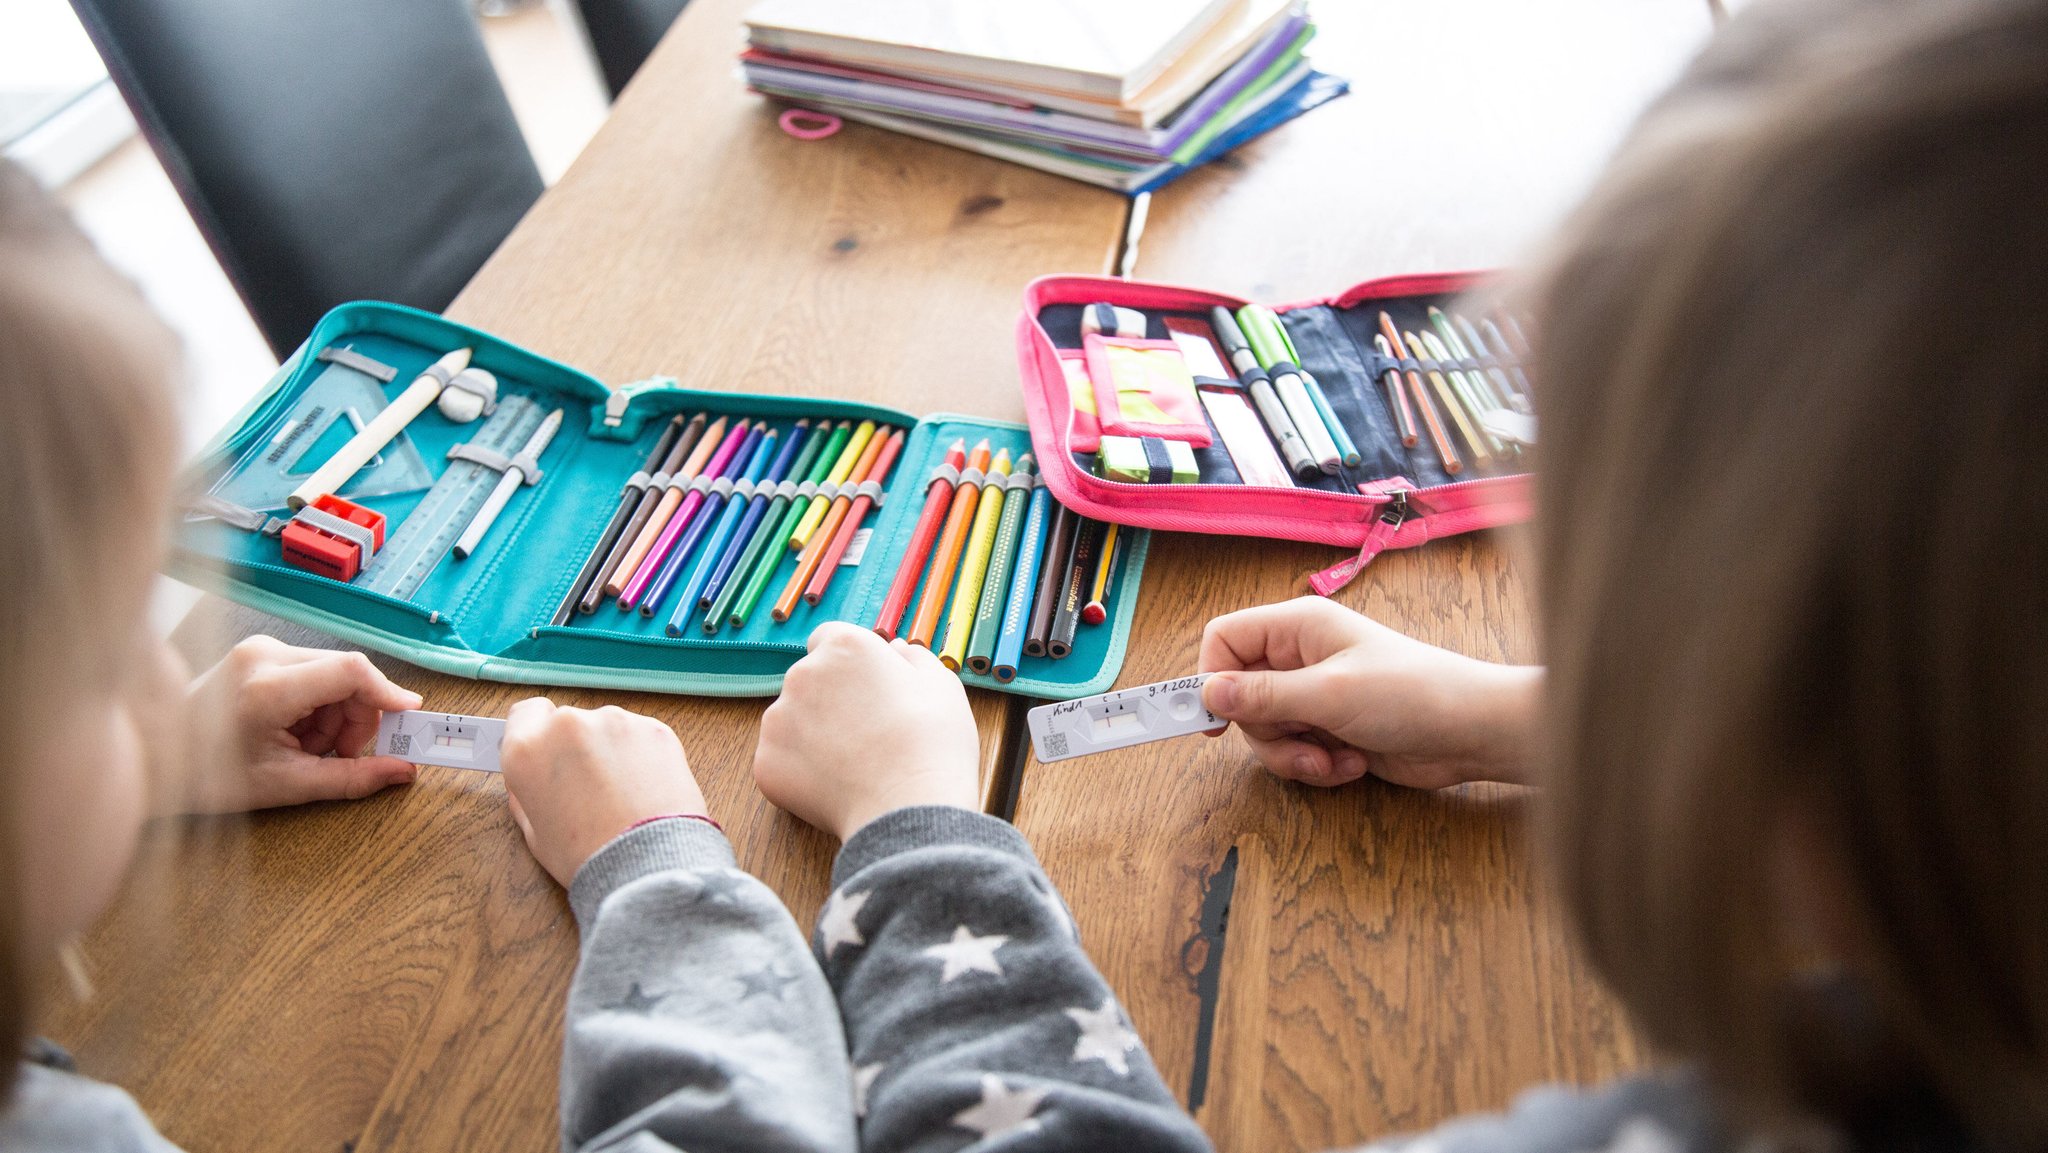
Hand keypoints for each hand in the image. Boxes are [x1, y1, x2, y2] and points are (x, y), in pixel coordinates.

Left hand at [173, 636, 424, 814]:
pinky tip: (295, 729)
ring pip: (334, 673)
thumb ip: (351, 778)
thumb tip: (402, 773)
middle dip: (356, 716)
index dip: (388, 693)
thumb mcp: (285, 785)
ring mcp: (260, 649)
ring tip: (306, 746)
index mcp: (267, 689)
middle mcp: (264, 656)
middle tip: (339, 754)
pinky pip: (314, 671)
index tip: (408, 718)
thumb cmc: (208, 775)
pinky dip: (318, 704)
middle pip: (348, 673)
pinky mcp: (260, 651)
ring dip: (336, 713)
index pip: (351, 672)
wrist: (155, 757)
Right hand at [500, 699, 706, 886]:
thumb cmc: (588, 856)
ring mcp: (616, 722)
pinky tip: (645, 789)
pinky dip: (641, 755)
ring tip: (622, 793)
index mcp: (528, 749)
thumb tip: (530, 777)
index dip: (535, 732)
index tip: (546, 750)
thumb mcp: (535, 833)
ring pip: (607, 728)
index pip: (525, 714)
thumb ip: (526, 794)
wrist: (649, 865)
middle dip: (575, 747)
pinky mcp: (655, 729)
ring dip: (610, 749)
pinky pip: (640, 736)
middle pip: (568, 722)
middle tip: (587, 785)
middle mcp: (568, 724)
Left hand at [753, 622, 979, 840]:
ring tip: (853, 762)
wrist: (909, 808)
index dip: (850, 664)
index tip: (868, 688)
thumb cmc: (932, 743)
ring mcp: (778, 719)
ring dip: (813, 733)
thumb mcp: (940, 684)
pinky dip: (802, 770)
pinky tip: (836, 784)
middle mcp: (802, 674)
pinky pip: (782, 760)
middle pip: (809, 680)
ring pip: (792, 720)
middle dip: (830, 699)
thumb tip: (894, 649)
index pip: (830, 640)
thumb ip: (912, 657)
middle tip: (867, 731)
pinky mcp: (766, 762)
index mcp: (844, 647)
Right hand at [1199, 597, 1540, 788]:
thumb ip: (1263, 695)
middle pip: (1240, 696)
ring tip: (1333, 760)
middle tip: (1301, 744)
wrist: (1471, 733)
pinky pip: (1295, 753)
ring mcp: (1314, 695)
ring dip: (1294, 756)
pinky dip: (1316, 766)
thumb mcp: (1329, 694)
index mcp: (1297, 627)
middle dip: (1267, 732)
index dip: (1210, 677)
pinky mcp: (1329, 729)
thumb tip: (1206, 694)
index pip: (1224, 639)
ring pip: (1266, 732)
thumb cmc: (1410, 694)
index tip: (1212, 720)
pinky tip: (1351, 764)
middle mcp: (1300, 657)